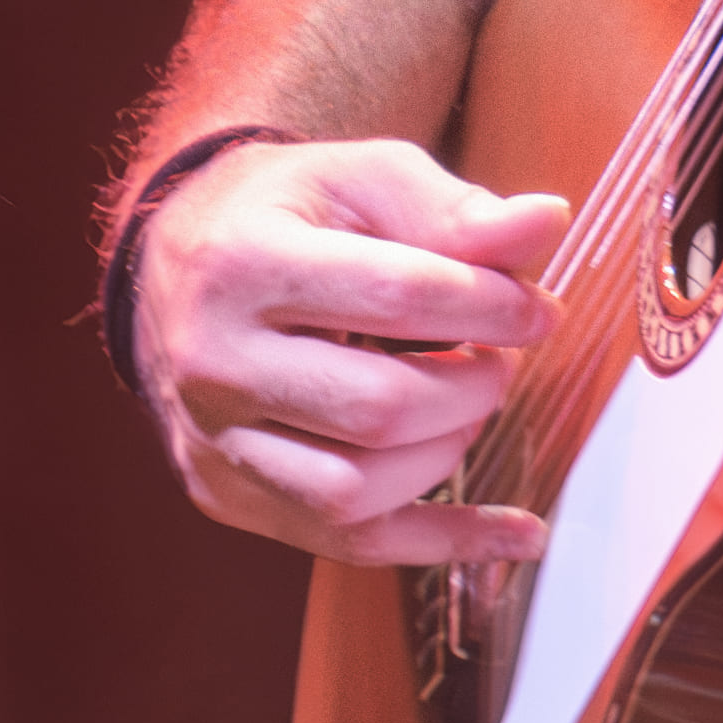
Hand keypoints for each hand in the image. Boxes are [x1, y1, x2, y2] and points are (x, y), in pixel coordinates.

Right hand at [131, 135, 566, 570]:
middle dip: (472, 387)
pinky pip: (349, 543)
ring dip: (446, 452)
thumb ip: (451, 207)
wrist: (176, 264)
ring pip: (355, 491)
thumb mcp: (359, 179)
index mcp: (242, 264)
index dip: (492, 307)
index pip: (397, 297)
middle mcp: (212, 362)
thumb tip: (546, 222)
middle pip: (378, 408)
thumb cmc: (283, 214)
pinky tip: (517, 533)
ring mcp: (212, 441)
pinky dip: (445, 542)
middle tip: (496, 360)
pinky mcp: (228, 495)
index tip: (537, 312)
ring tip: (464, 405)